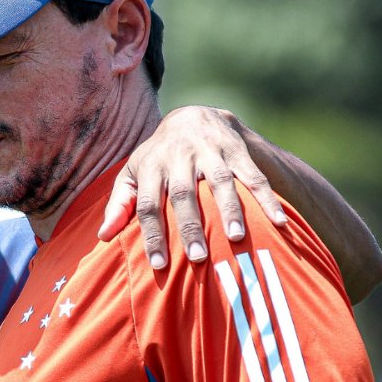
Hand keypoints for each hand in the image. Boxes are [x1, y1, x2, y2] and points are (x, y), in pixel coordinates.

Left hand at [98, 106, 288, 268]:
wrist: (194, 115)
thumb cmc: (159, 157)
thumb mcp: (134, 173)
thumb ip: (120, 203)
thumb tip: (103, 236)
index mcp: (152, 165)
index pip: (149, 204)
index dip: (153, 234)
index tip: (159, 266)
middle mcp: (179, 156)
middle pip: (182, 194)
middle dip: (190, 226)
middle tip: (198, 258)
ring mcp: (210, 151)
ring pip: (219, 181)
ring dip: (229, 209)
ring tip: (235, 239)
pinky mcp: (236, 150)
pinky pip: (254, 175)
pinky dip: (266, 198)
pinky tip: (278, 222)